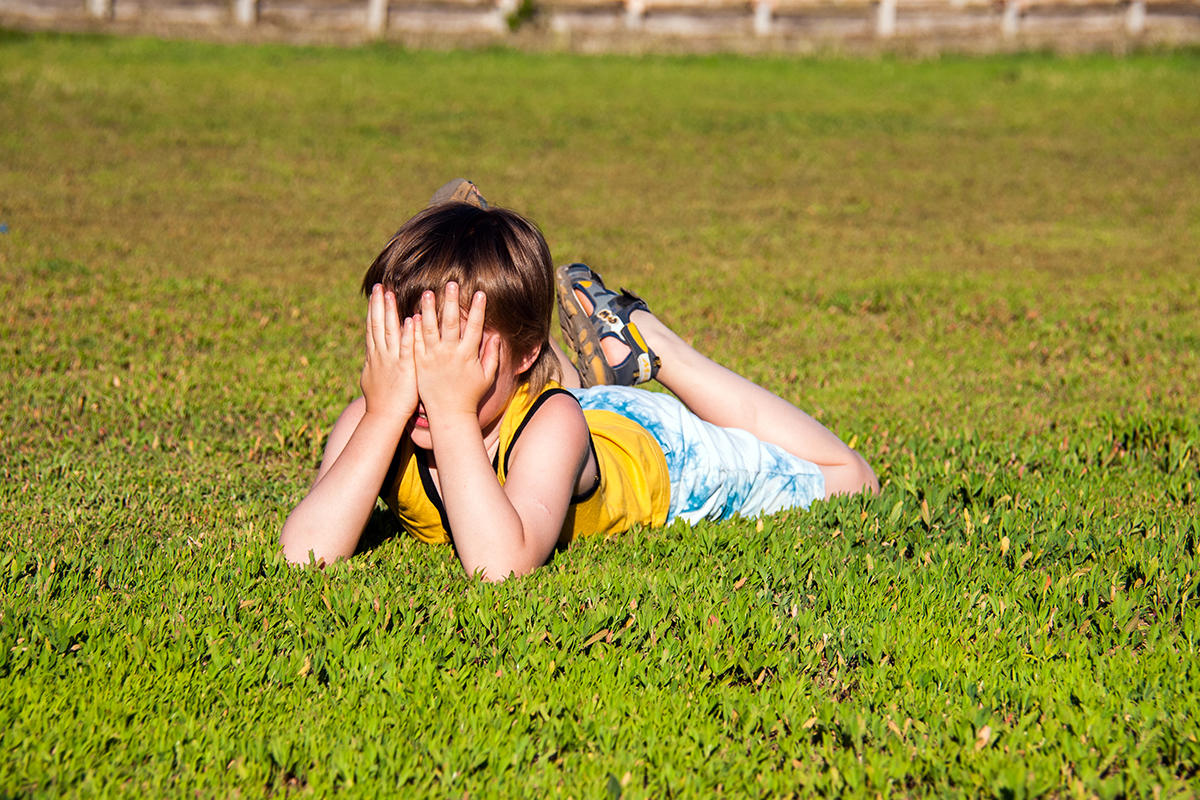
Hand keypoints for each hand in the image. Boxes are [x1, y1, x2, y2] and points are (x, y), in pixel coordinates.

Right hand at [360, 284, 417, 422]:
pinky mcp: (404, 369)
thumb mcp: (373, 378)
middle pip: (377, 325)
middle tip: (380, 286)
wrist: (383, 418)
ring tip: (390, 294)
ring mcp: (391, 361)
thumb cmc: (382, 401)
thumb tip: (371, 355)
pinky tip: (411, 320)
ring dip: (390, 312)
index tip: (375, 294)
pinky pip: (407, 348)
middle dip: (378, 305)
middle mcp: (380, 355)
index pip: (373, 328)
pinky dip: (408, 334)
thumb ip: (374, 363)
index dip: (374, 310)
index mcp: (374, 356)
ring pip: (389, 331)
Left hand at [412, 282, 499, 421]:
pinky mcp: (419, 363)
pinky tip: (412, 314)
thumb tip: (497, 335)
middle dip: (452, 302)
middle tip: (452, 284)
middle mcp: (450, 354)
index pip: (475, 327)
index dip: (478, 310)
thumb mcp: (487, 376)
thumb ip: (492, 355)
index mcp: (468, 355)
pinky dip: (414, 328)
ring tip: (427, 292)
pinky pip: (415, 342)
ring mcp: (433, 358)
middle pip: (451, 323)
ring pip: (430, 328)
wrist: (449, 414)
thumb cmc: (470, 395)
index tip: (480, 293)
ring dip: (429, 309)